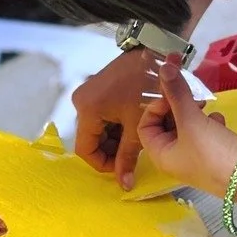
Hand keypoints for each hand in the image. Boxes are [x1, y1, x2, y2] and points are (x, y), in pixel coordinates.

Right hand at [72, 48, 160, 189]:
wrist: (155, 52)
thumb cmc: (148, 87)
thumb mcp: (138, 125)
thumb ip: (128, 156)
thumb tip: (124, 184)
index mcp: (87, 110)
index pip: (85, 150)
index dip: (103, 164)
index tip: (122, 168)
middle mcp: (82, 102)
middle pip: (91, 139)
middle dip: (111, 151)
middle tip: (132, 156)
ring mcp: (89, 94)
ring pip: (98, 129)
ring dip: (115, 139)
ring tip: (136, 142)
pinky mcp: (98, 90)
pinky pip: (102, 116)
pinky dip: (116, 126)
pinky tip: (133, 128)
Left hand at [136, 58, 236, 196]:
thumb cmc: (213, 152)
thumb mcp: (192, 121)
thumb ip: (177, 93)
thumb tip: (164, 66)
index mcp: (161, 156)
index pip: (145, 127)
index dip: (155, 108)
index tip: (172, 96)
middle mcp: (175, 159)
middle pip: (167, 125)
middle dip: (178, 107)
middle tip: (192, 96)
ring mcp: (196, 158)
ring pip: (187, 127)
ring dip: (195, 113)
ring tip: (206, 106)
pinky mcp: (215, 155)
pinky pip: (205, 133)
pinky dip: (210, 123)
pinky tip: (219, 121)